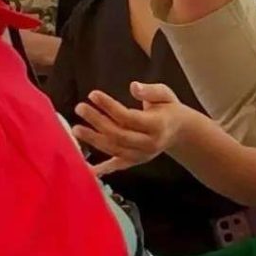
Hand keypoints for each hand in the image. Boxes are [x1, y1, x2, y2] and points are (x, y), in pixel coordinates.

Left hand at [73, 82, 191, 176]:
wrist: (179, 131)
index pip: (128, 117)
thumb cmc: (169, 108)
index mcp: (158, 125)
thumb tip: (133, 86)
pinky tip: (87, 168)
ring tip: (76, 129)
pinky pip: (117, 165)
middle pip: (118, 134)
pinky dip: (102, 169)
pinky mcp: (135, 161)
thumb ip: (150, 91)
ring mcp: (142, 155)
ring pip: (114, 149)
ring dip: (94, 140)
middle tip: (80, 107)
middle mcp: (149, 143)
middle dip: (97, 121)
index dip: (109, 106)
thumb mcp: (165, 94)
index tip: (93, 94)